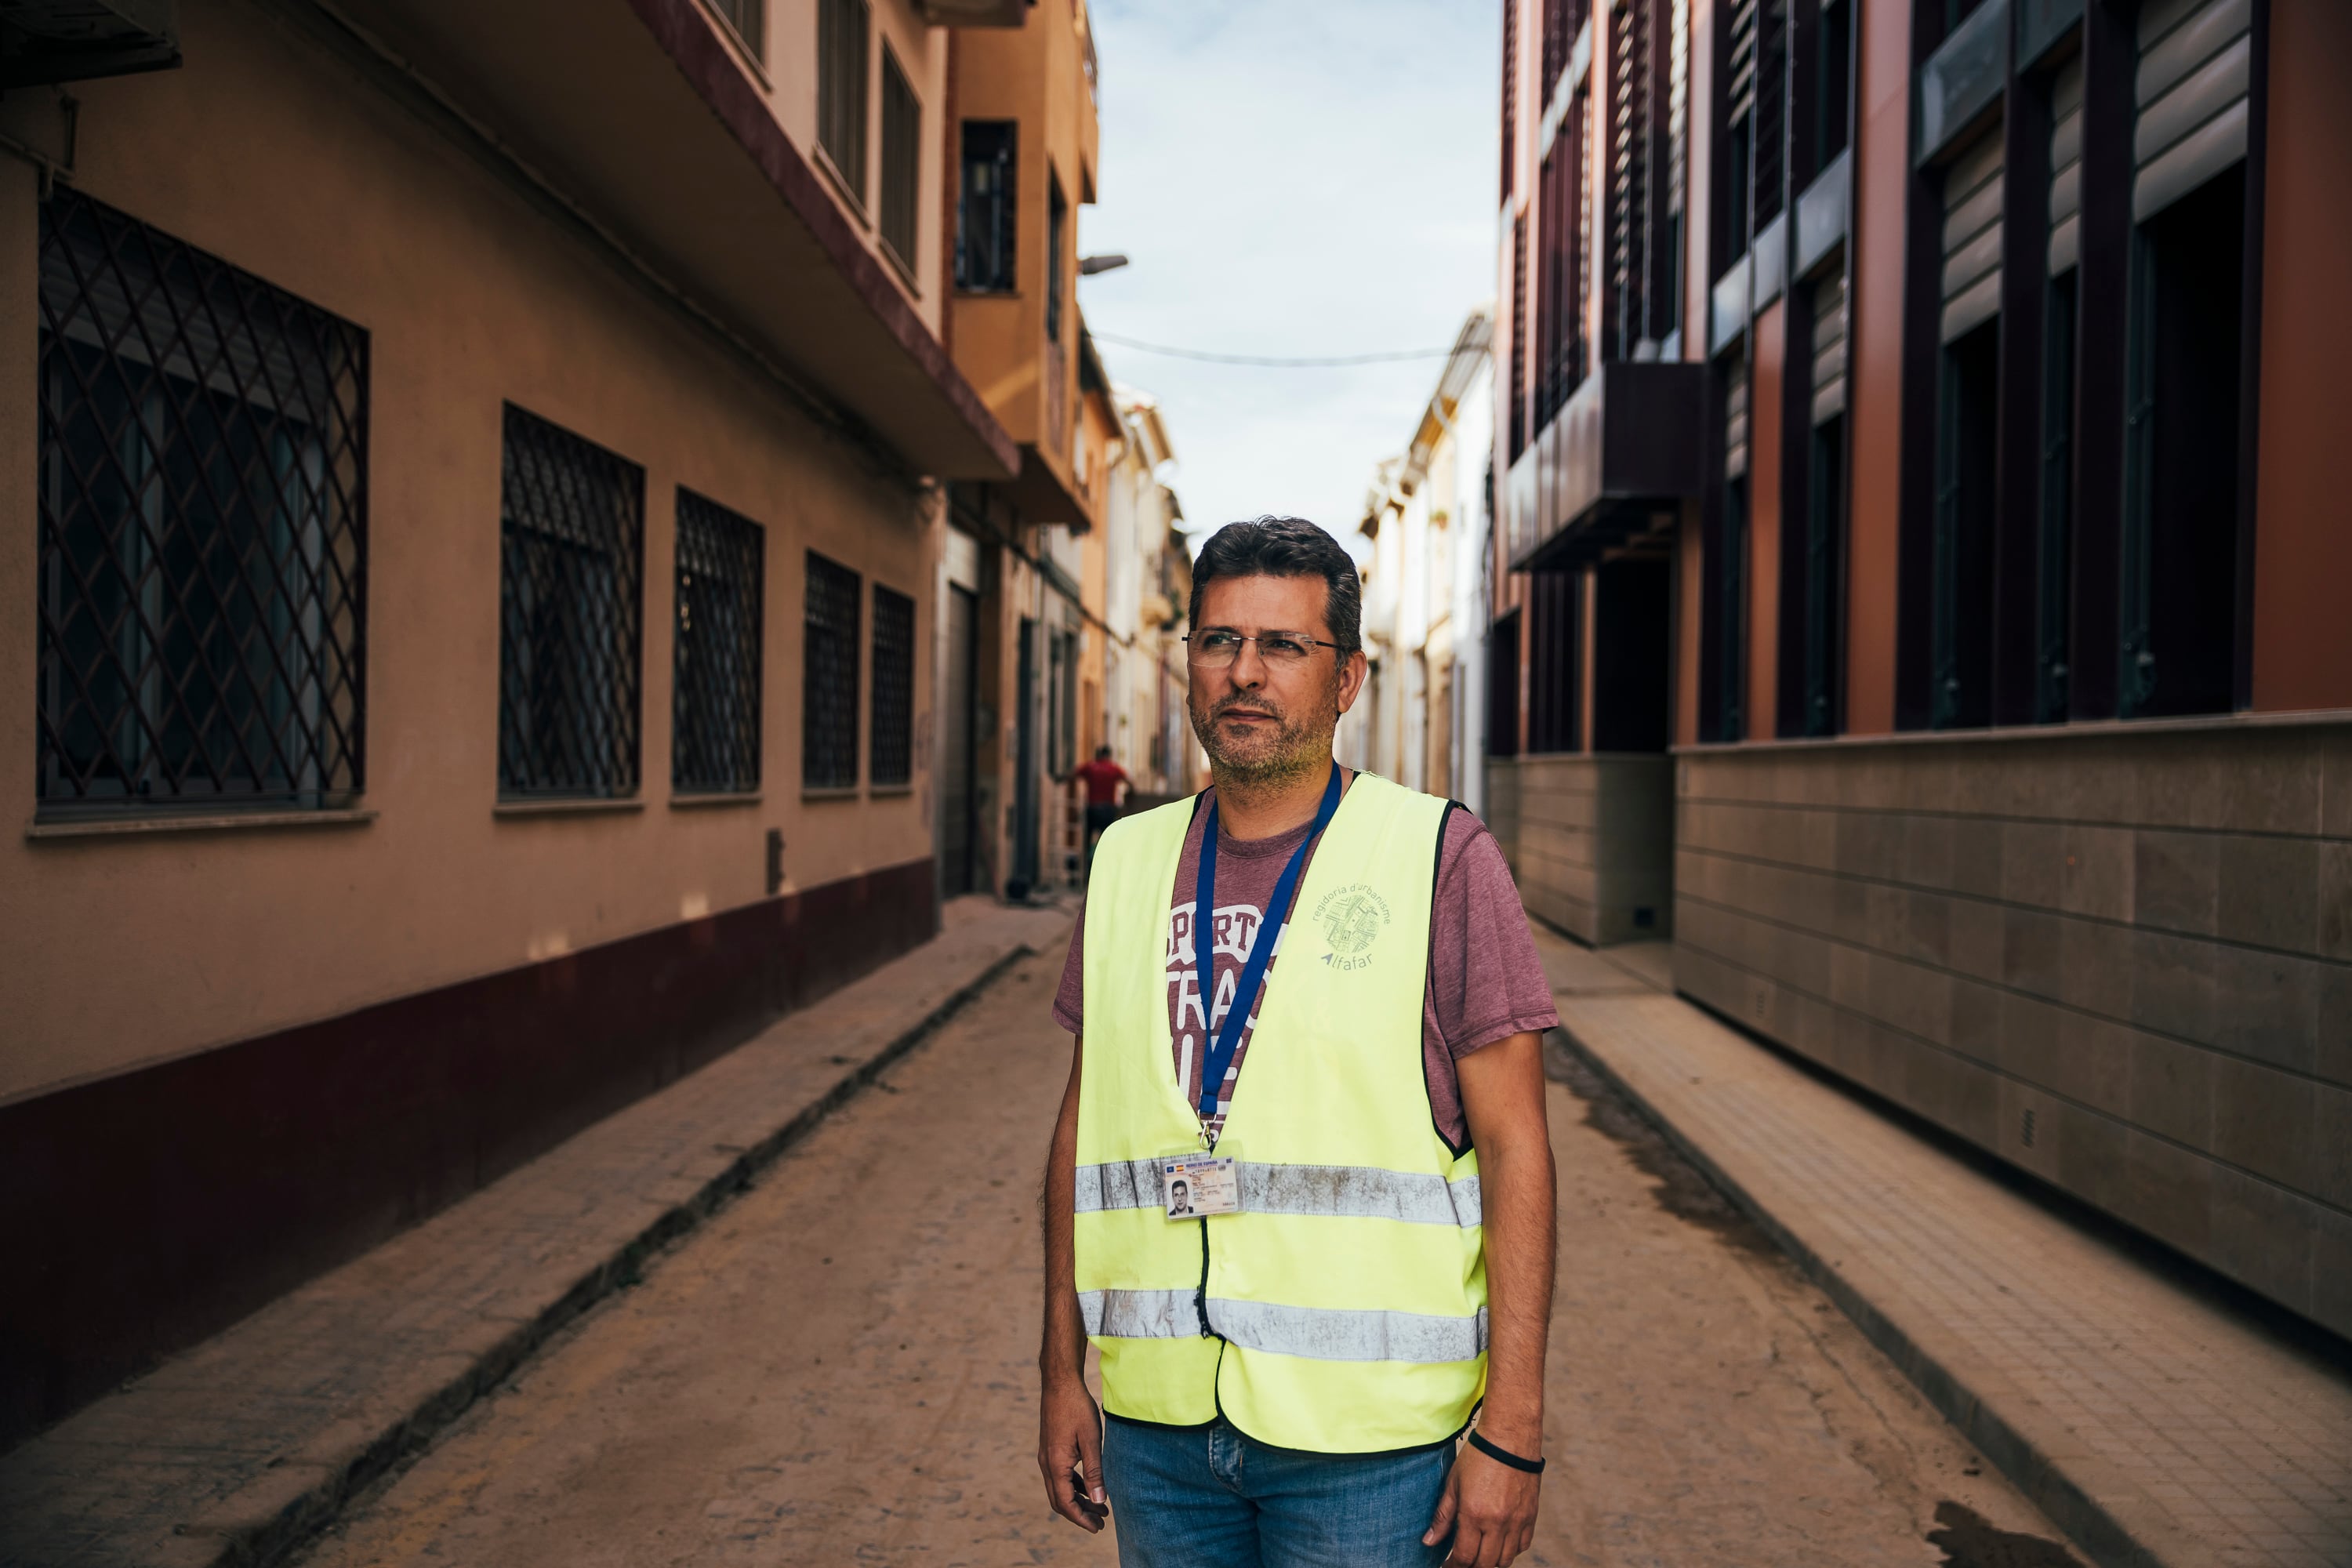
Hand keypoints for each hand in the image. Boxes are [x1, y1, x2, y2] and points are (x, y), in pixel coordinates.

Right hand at [1036, 1373, 1107, 1532]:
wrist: (1060, 1382)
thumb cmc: (1077, 1407)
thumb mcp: (1092, 1440)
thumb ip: (1095, 1471)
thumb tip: (1099, 1500)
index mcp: (1056, 1464)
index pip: (1066, 1503)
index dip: (1081, 1518)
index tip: (1098, 1528)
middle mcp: (1047, 1463)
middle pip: (1060, 1500)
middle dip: (1079, 1514)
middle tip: (1100, 1523)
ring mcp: (1047, 1456)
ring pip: (1059, 1489)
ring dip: (1078, 1500)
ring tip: (1100, 1507)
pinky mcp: (1051, 1449)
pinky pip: (1060, 1475)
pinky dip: (1074, 1486)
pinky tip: (1089, 1487)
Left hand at [1423, 1441, 1540, 1566]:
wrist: (1510, 1437)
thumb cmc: (1478, 1456)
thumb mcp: (1453, 1484)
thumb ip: (1442, 1516)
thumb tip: (1429, 1542)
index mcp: (1474, 1514)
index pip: (1464, 1557)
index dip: (1453, 1566)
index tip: (1447, 1566)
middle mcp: (1498, 1523)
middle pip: (1485, 1564)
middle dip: (1471, 1566)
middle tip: (1462, 1560)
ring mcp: (1517, 1521)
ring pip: (1506, 1560)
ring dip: (1491, 1561)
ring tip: (1480, 1552)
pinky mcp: (1531, 1516)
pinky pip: (1523, 1545)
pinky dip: (1511, 1550)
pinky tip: (1500, 1541)